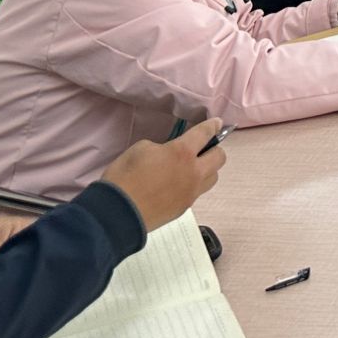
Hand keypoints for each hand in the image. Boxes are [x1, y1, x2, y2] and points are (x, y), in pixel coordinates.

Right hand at [99, 120, 225, 231]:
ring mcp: (191, 192)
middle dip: (214, 149)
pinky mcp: (184, 208)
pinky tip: (178, 186)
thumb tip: (169, 155)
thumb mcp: (141, 149)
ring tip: (192, 169)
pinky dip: (193, 186)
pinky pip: (197, 193)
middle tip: (201, 149)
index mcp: (183, 152)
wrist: (117, 214)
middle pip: (220, 157)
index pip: (205, 134)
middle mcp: (194, 172)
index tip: (217, 124)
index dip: (213, 126)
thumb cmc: (125, 176)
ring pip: (213, 177)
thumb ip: (162, 148)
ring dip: (207, 169)